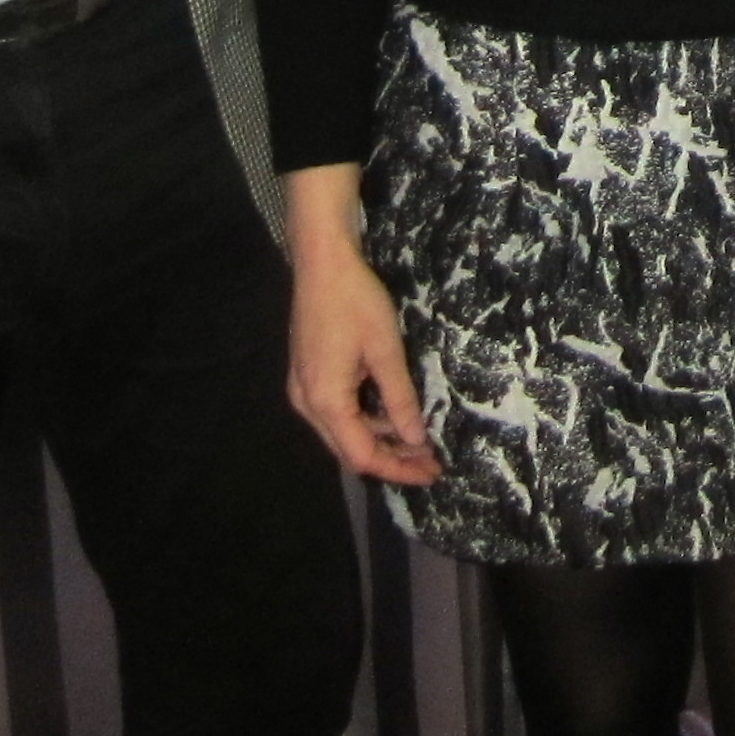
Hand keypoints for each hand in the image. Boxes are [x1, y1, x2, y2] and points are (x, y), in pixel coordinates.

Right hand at [287, 246, 439, 486]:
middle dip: (391, 458)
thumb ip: (400, 398)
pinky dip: (365, 419)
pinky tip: (392, 414)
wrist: (322, 263)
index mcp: (325, 401)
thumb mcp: (386, 349)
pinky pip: (337, 412)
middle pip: (349, 449)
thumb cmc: (356, 301)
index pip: (361, 455)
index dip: (398, 469)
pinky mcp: (307, 377)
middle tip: (430, 461)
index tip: (431, 472)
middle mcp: (307, 404)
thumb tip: (416, 438)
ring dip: (379, 438)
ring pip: (343, 432)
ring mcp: (303, 391)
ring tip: (418, 440)